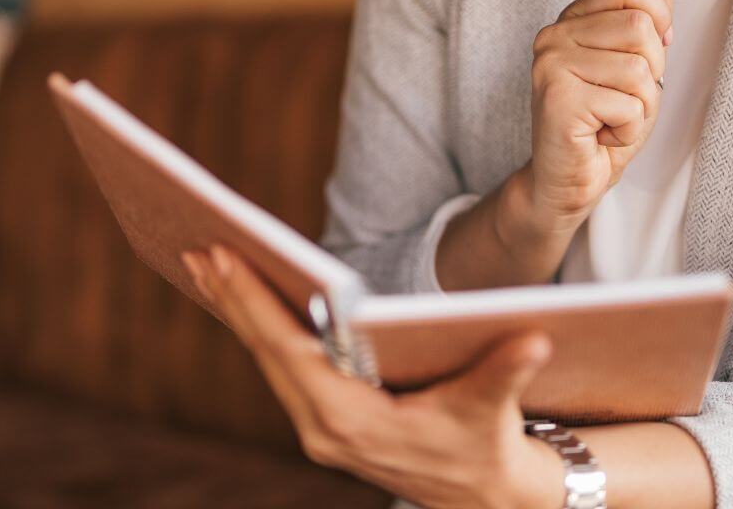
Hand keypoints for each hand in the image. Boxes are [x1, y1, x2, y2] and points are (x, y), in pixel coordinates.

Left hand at [180, 244, 566, 508]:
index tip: (222, 259)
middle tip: (197, 247)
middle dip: (232, 299)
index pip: (289, 352)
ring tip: (211, 266)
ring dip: (240, 313)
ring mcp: (319, 429)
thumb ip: (505, 373)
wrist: (482, 496)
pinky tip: (250, 303)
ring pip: (268, 362)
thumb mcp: (491, 410)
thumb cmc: (483, 446)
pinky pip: (282, 369)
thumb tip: (535, 341)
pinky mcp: (325, 423)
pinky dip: (262, 331)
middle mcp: (323, 429)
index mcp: (351, 421)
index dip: (254, 303)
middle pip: (266, 353)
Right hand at [528, 0, 672, 224]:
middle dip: (651, 72)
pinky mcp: (557, 99)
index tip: (647, 51)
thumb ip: (647, 12)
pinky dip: (627, 130)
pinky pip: (628, 104)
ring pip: (639, 69)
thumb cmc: (602, 124)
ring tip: (611, 119)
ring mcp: (551, 66)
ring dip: (641, 105)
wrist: (567, 182)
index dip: (654, 14)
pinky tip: (601, 136)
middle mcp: (553, 36)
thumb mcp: (636, 62)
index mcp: (571, 21)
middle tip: (623, 99)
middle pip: (640, 27)